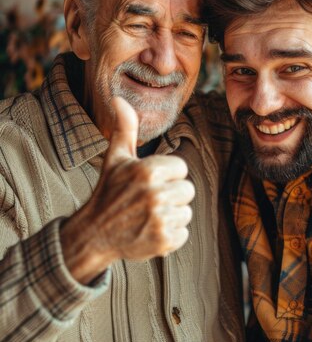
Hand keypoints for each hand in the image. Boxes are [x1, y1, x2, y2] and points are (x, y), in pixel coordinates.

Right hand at [60, 97, 193, 283]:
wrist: (94, 235)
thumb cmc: (108, 192)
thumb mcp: (116, 158)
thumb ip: (126, 129)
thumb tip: (120, 99)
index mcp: (148, 171)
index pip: (181, 168)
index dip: (167, 175)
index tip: (149, 182)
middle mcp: (156, 194)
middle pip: (188, 190)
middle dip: (171, 195)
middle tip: (148, 201)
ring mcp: (161, 220)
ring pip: (186, 212)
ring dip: (171, 215)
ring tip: (148, 216)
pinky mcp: (164, 241)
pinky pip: (184, 233)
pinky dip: (170, 235)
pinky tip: (150, 231)